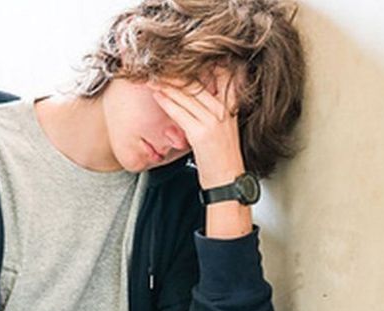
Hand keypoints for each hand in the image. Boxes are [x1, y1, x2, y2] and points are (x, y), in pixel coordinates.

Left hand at [149, 66, 244, 190]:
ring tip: (152, 76)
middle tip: (159, 64)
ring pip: (187, 95)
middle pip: (197, 82)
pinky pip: (181, 112)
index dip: (201, 62)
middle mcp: (224, 110)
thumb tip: (197, 93)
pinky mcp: (202, 134)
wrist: (228, 181)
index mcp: (231, 106)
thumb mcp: (224, 127)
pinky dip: (167, 101)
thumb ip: (215, 108)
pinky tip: (157, 94)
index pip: (220, 73)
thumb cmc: (222, 157)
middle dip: (175, 72)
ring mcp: (214, 121)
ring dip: (166, 84)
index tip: (180, 56)